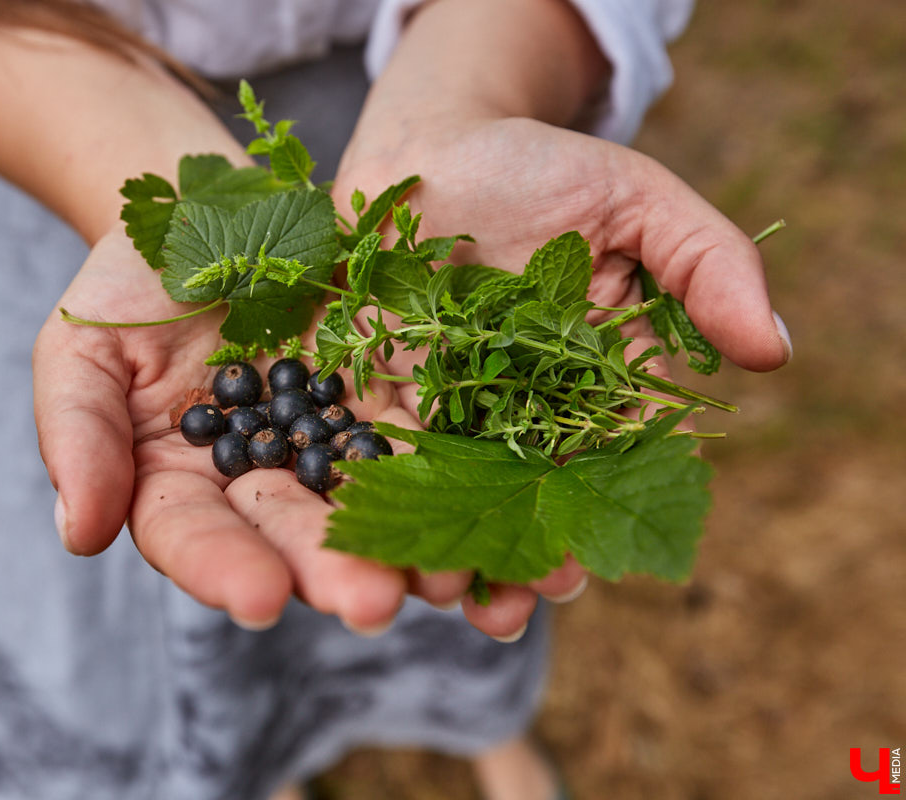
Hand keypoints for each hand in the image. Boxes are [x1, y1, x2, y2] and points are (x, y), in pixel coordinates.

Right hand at [34, 230, 566, 636]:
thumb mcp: (82, 348)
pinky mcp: (395, 402)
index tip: (260, 598)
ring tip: (456, 578)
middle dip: (334, 569)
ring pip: (375, 504)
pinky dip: (466, 476)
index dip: (225, 569)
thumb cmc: (131, 283)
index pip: (195, 538)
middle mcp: (265, 483)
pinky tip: (504, 510)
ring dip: (416, 547)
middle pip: (297, 534)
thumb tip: (78, 535)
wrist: (212, 214)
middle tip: (372, 603)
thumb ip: (79, 435)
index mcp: (182, 485)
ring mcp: (336, 444)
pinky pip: (433, 440)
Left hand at [331, 116, 791, 630]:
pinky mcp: (361, 380)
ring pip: (432, 485)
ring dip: (431, 540)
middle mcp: (502, 408)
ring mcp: (428, 400)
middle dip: (508, 553)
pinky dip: (356, 480)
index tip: (579, 566)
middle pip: (508, 494)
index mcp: (576, 386)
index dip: (588, 518)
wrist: (435, 141)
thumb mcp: (638, 202)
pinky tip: (354, 524)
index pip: (589, 465)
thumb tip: (774, 351)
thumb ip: (707, 266)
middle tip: (503, 604)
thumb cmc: (544, 168)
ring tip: (429, 587)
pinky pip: (357, 437)